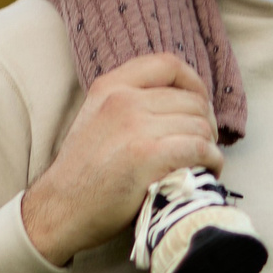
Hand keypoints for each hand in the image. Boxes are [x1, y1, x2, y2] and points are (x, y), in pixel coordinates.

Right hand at [21, 54, 221, 263]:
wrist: (60, 208)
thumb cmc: (83, 171)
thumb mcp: (96, 117)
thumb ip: (128, 101)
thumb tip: (179, 101)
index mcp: (110, 86)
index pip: (168, 64)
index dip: (194, 83)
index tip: (198, 106)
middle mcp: (123, 100)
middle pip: (192, 100)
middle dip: (206, 124)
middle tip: (202, 146)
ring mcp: (135, 126)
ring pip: (199, 125)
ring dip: (209, 147)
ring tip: (202, 163)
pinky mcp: (147, 156)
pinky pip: (199, 149)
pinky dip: (211, 161)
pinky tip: (206, 171)